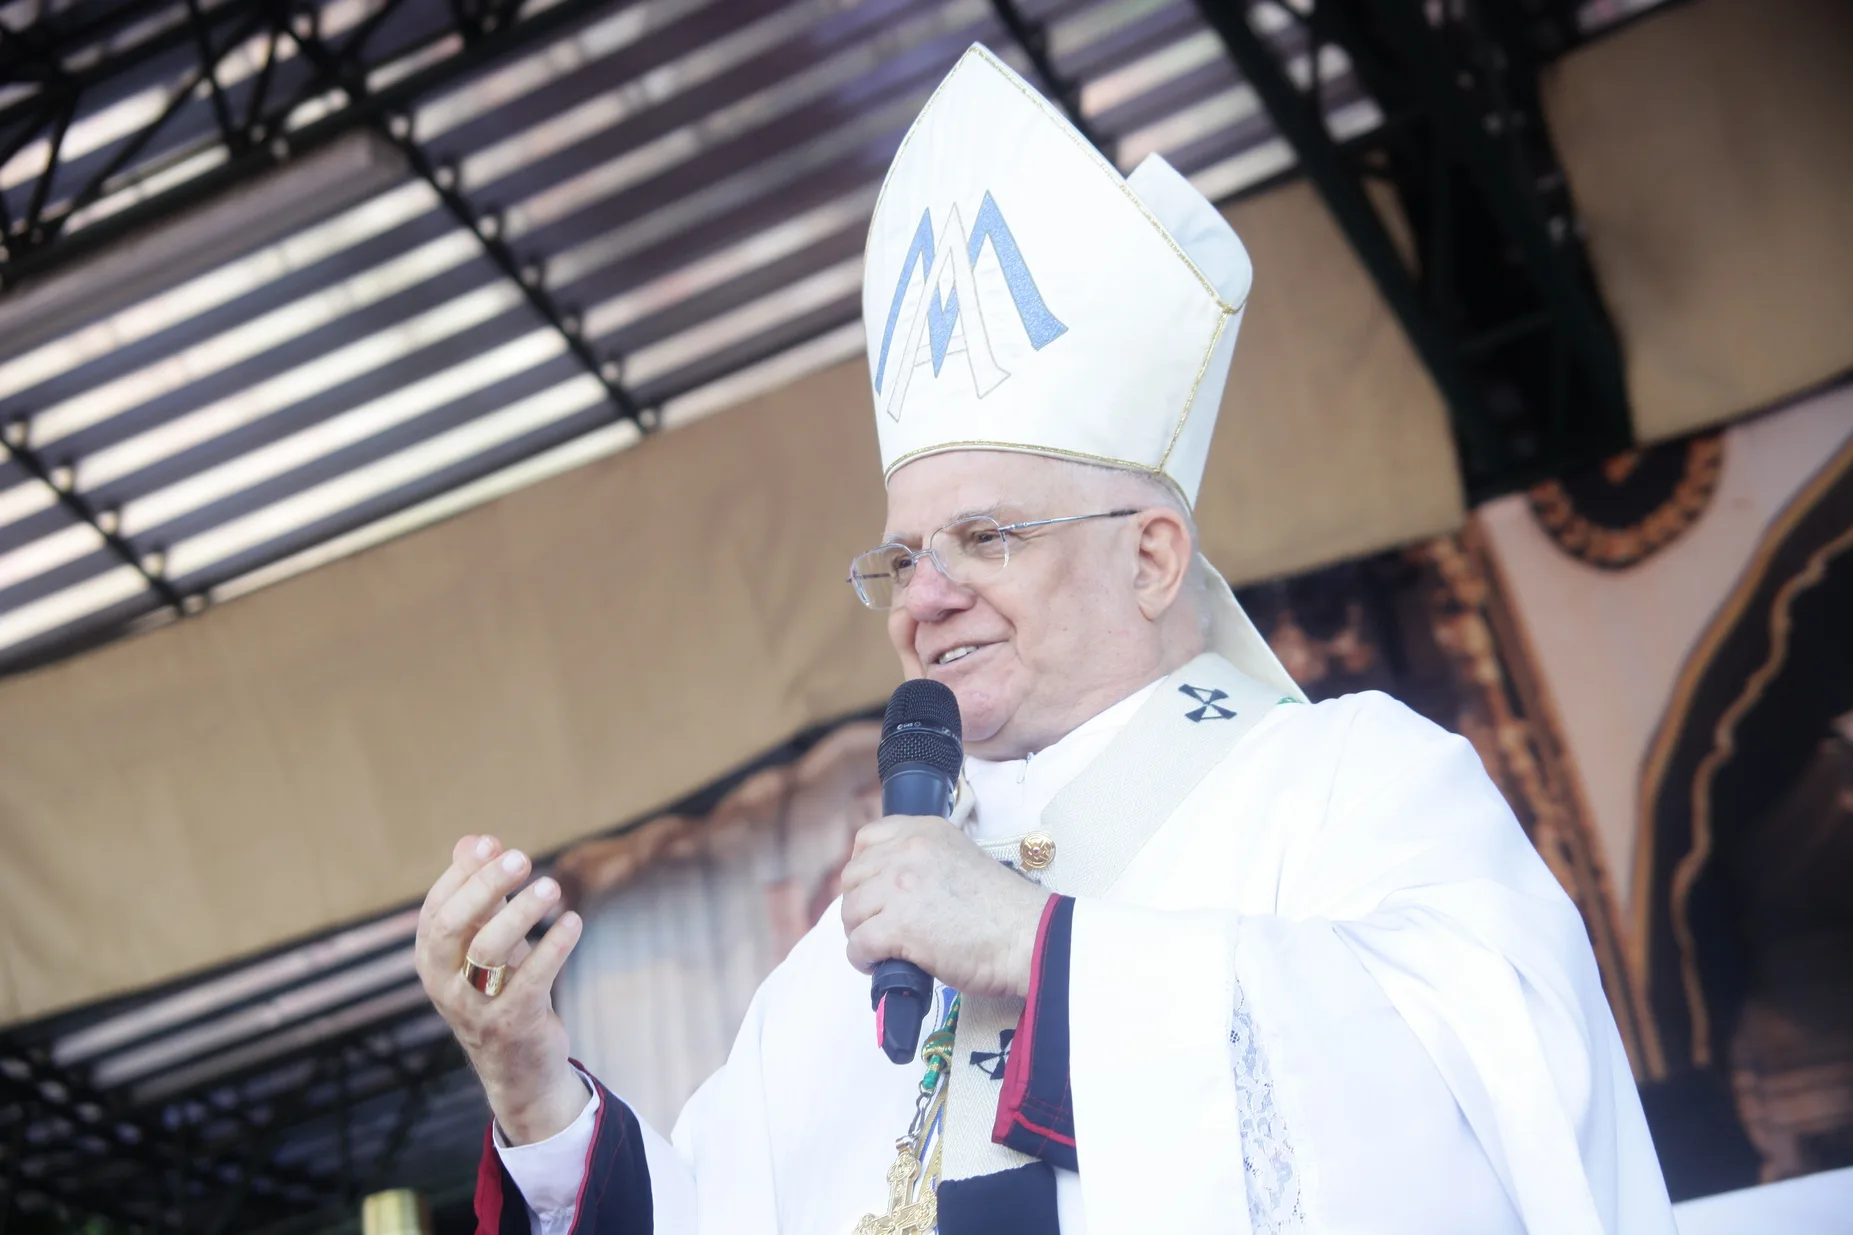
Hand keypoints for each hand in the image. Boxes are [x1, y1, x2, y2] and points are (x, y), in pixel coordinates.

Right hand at [415, 834, 588, 1144]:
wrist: (519, 1071)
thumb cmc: (499, 992)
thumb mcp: (484, 944)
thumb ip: (478, 895)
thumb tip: (473, 840)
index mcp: (431, 961)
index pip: (435, 908)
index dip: (462, 874)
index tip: (491, 843)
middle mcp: (444, 984)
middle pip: (452, 926)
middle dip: (485, 886)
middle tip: (522, 857)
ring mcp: (475, 1008)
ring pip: (488, 951)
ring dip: (521, 912)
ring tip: (552, 886)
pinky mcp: (513, 1024)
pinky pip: (532, 979)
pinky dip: (554, 946)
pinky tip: (574, 921)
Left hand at [840, 816, 1050, 998]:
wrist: (1028, 936)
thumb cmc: (1003, 910)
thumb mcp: (960, 859)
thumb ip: (925, 861)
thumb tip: (890, 887)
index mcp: (925, 831)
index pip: (867, 839)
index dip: (864, 869)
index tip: (874, 891)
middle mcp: (908, 850)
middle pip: (852, 877)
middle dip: (860, 905)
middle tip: (877, 926)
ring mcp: (900, 886)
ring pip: (850, 911)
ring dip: (860, 933)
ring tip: (881, 949)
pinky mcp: (899, 926)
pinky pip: (858, 944)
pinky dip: (863, 959)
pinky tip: (880, 965)